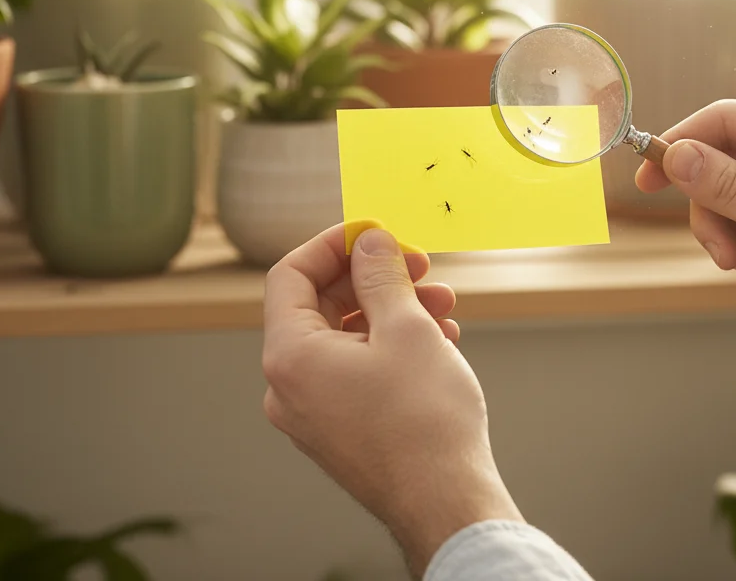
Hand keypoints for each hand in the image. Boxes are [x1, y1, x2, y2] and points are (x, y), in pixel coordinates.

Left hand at [262, 225, 522, 574]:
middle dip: (375, 279)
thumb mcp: (406, 327)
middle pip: (320, 306)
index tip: (375, 233)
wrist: (446, 503)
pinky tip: (438, 342)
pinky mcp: (341, 432)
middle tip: (421, 265)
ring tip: (443, 306)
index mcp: (290, 356)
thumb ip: (381, 275)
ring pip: (346, 339)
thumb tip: (368, 243)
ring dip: (393, 312)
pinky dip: (391, 348)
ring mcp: (313, 414)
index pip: (290, 275)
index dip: (333, 244)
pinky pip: (356, 372)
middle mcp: (289, 388)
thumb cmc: (425, 422)